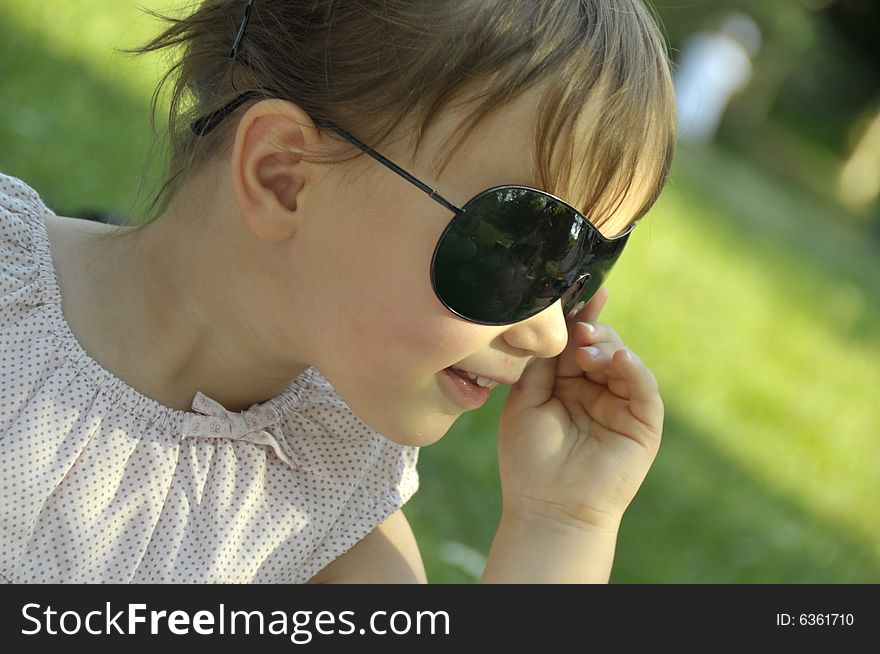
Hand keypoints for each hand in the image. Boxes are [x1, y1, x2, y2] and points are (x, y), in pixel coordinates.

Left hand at [497, 285, 663, 533]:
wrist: (547, 507)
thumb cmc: (529, 458)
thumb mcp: (526, 399)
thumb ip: (540, 362)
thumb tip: (552, 322)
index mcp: (566, 383)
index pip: (574, 343)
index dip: (577, 317)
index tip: (577, 291)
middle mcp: (595, 390)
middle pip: (601, 344)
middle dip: (591, 329)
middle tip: (578, 325)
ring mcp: (621, 405)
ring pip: (623, 360)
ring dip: (608, 347)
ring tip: (586, 348)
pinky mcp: (643, 423)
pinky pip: (644, 388)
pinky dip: (633, 368)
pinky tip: (616, 360)